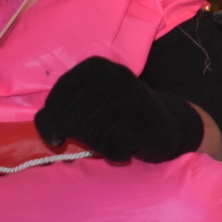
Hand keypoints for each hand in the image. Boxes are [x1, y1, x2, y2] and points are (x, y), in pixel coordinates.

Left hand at [35, 56, 202, 163]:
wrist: (166, 123)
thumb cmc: (115, 115)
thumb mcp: (82, 107)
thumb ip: (55, 116)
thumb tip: (55, 140)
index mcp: (94, 66)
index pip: (55, 102)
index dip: (56, 124)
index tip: (71, 130)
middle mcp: (115, 74)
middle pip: (73, 120)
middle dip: (82, 136)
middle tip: (103, 131)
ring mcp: (134, 95)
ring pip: (91, 136)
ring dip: (101, 146)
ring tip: (118, 136)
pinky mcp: (146, 120)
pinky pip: (113, 148)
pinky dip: (117, 154)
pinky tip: (129, 146)